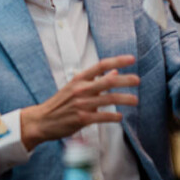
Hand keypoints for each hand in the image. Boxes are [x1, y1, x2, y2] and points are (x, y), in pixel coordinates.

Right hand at [21, 56, 140, 150]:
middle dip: (125, 80)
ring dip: (125, 99)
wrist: (42, 120)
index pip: (101, 65)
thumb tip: (114, 73)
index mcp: (79, 79)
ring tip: (135, 100)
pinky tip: (120, 117)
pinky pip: (103, 117)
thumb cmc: (60, 103)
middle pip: (108, 81)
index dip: (118, 61)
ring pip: (109, 99)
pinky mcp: (82, 119)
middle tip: (137, 80)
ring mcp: (81, 104)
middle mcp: (81, 89)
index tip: (131, 59)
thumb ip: (94, 80)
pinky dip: (113, 117)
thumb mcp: (75, 87)